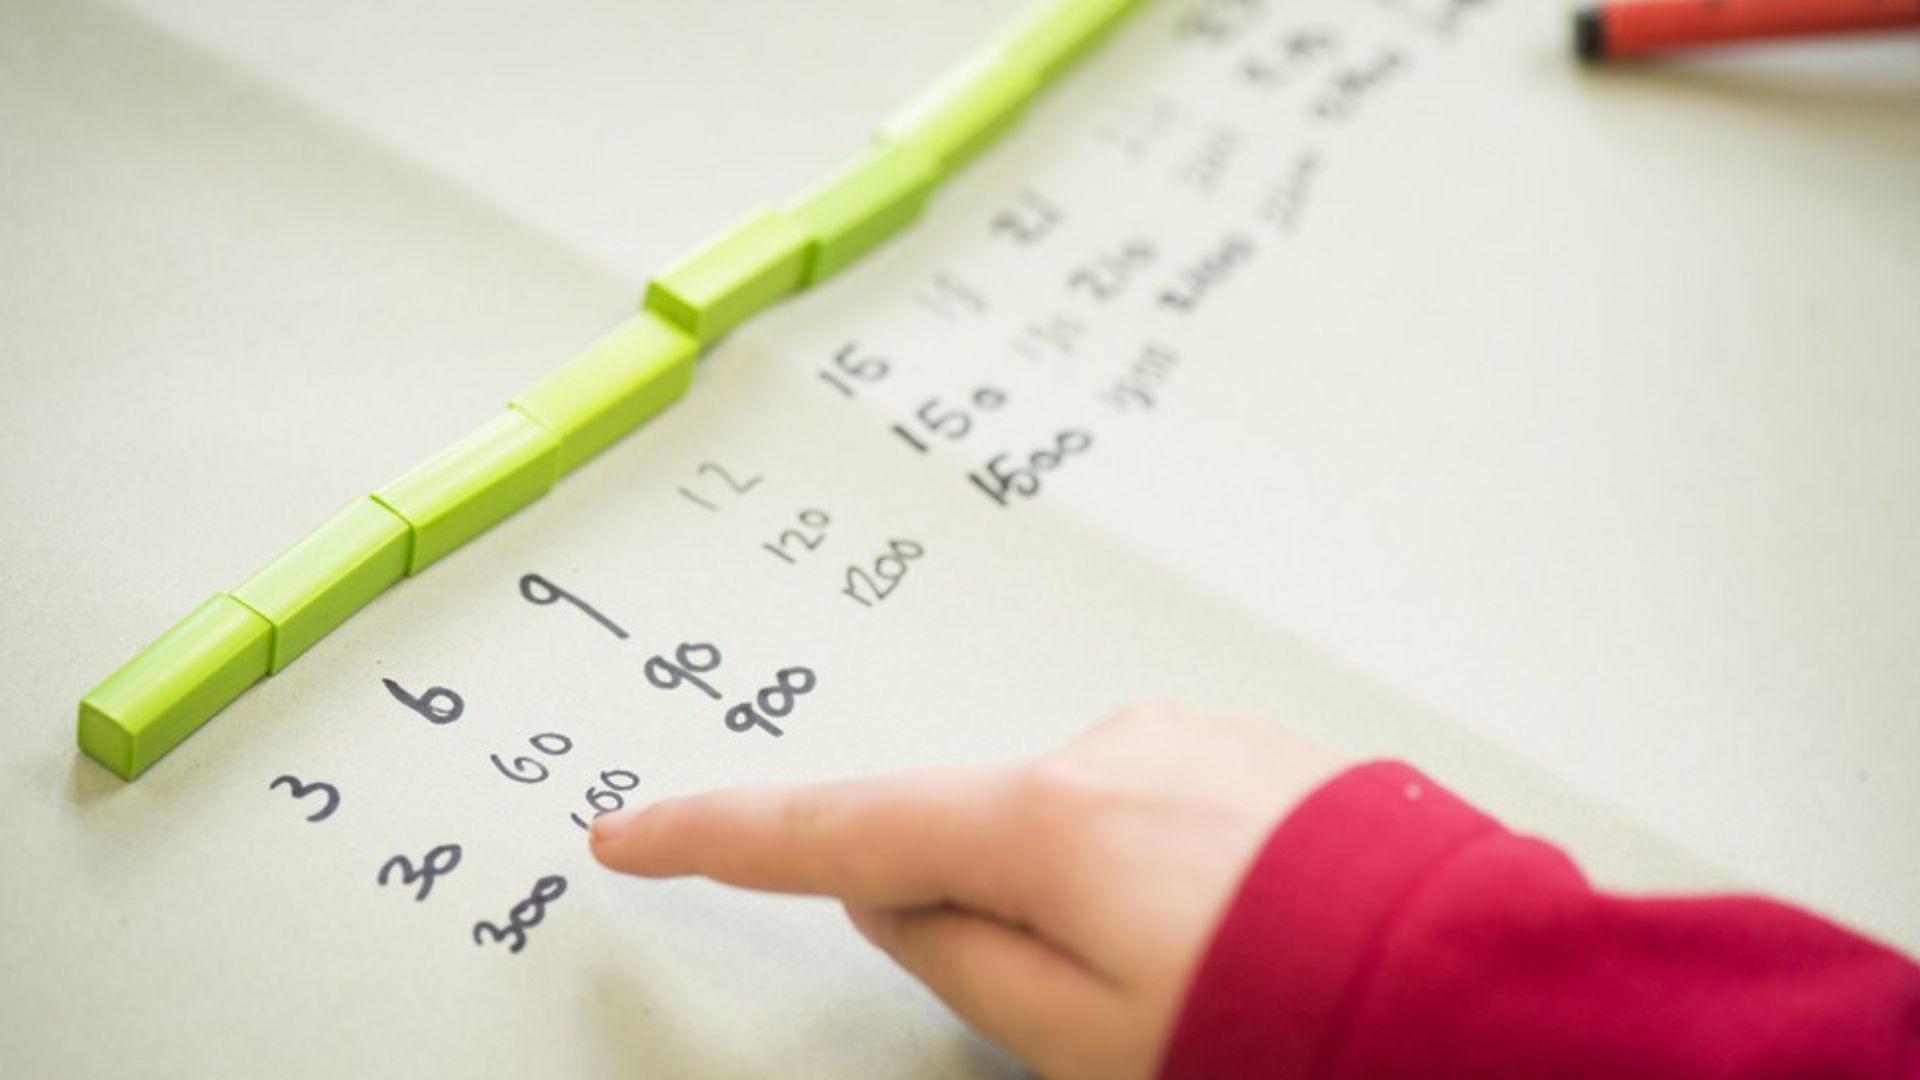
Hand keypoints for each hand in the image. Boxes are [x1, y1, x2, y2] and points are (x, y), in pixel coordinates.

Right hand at [588, 705, 1344, 1079]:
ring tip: (1209, 979)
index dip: (725, 838)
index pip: (840, 830)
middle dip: (998, 915)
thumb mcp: (1082, 1045)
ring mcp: (1188, 738)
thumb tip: (893, 898)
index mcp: (1047, 823)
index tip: (635, 831)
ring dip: (1098, 901)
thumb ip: (959, 961)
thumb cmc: (1287, 1029)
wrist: (1478, 992)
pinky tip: (1242, 931)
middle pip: (980, 836)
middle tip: (1112, 1013)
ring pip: (1078, 828)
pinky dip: (1163, 874)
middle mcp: (1111, 750)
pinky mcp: (1251, 746)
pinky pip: (1159, 812)